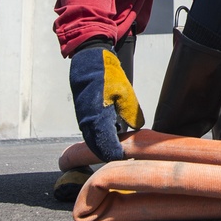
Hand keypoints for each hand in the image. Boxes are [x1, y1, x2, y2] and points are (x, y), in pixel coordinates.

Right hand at [69, 42, 144, 161]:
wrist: (90, 62)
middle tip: (125, 157)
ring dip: (105, 146)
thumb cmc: (107, 76)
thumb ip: (131, 112)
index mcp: (97, 119)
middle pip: (98, 147)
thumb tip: (137, 127)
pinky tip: (114, 135)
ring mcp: (84, 119)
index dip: (116, 154)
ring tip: (120, 148)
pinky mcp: (84, 114)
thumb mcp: (125, 92)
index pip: (106, 146)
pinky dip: (101, 136)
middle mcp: (87, 122)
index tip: (128, 158)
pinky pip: (92, 131)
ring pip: (94, 139)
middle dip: (110, 153)